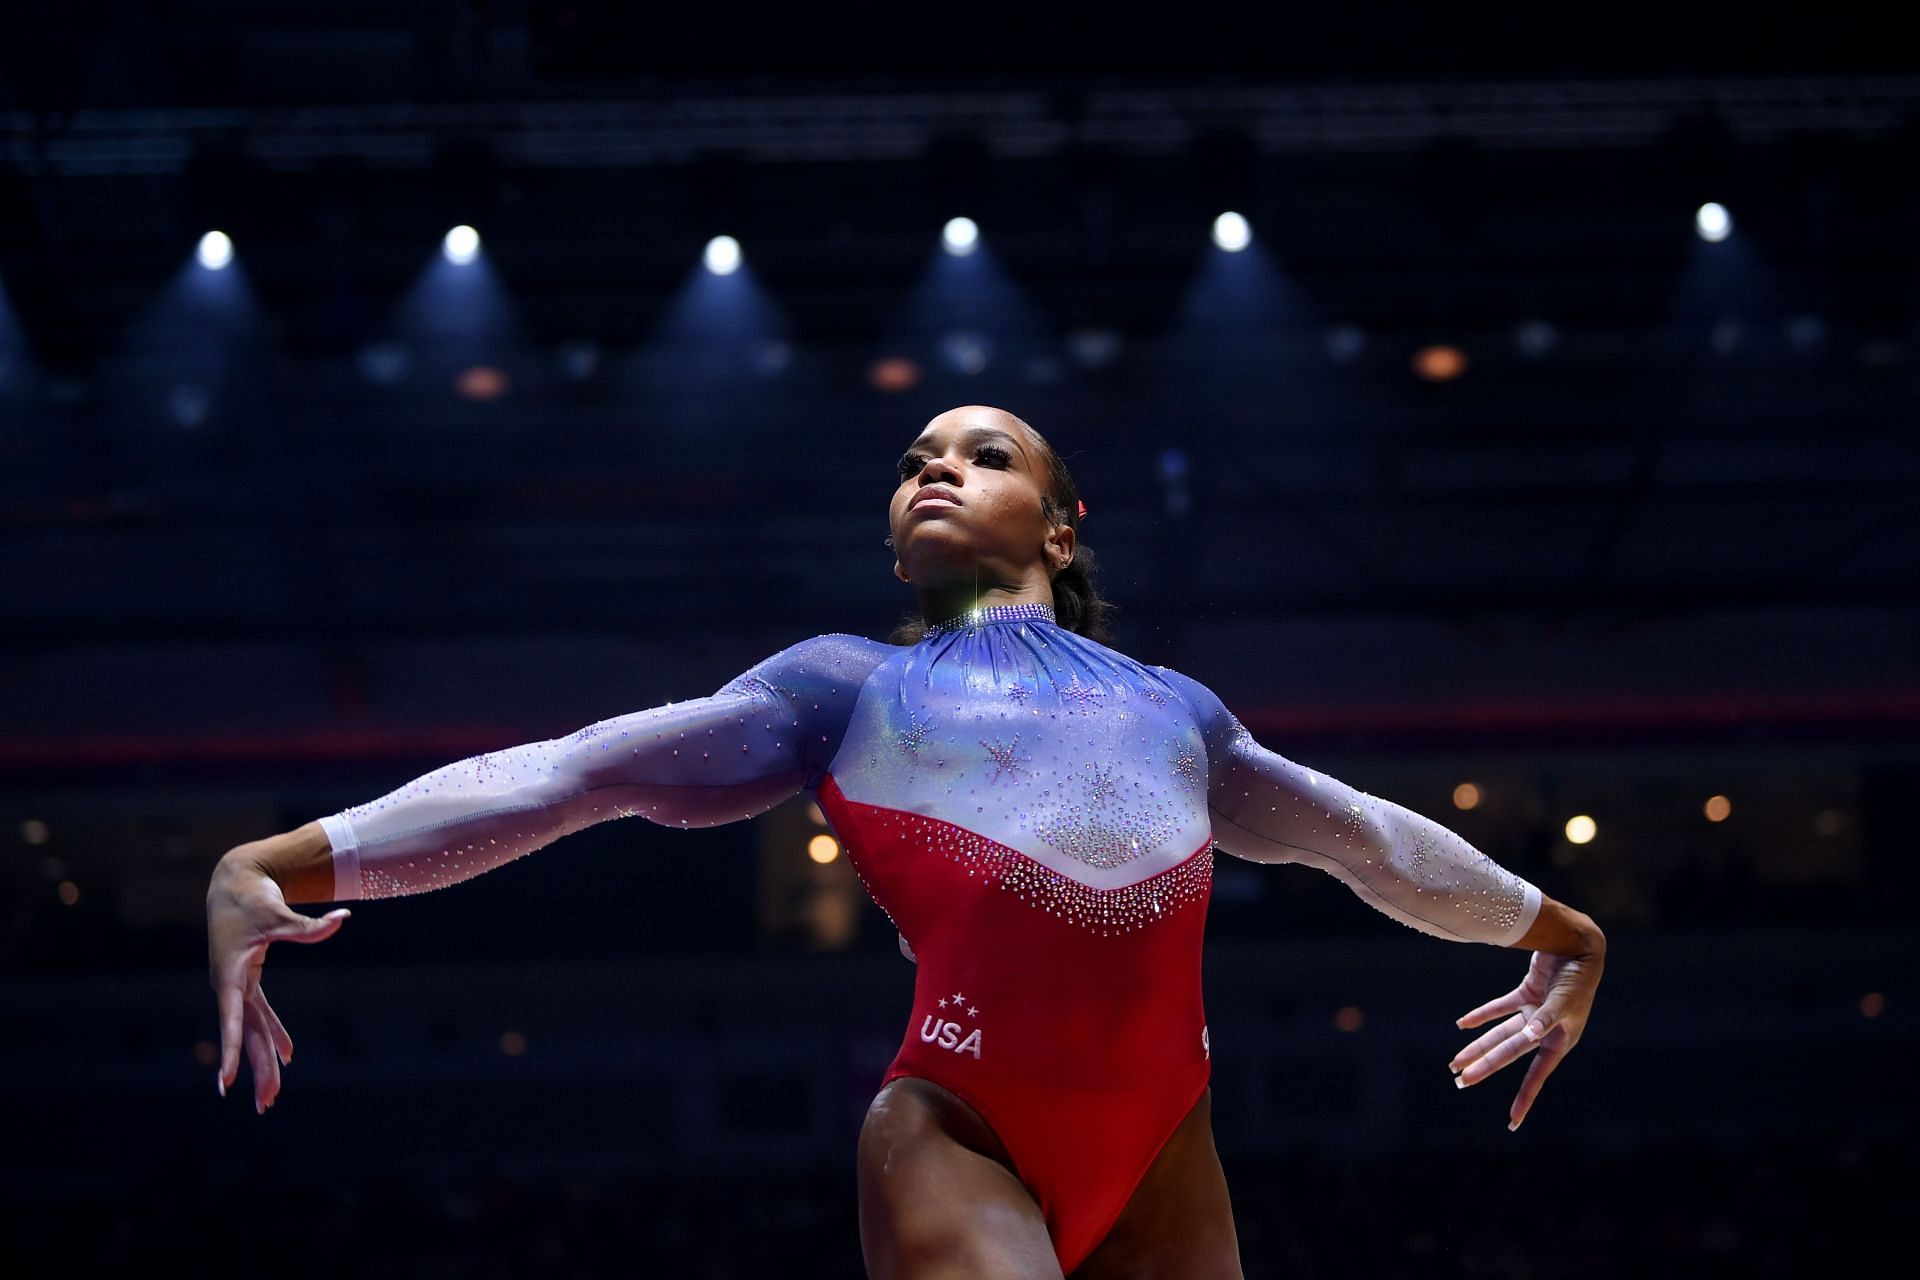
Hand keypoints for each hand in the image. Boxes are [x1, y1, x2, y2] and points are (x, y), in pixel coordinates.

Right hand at [206, 851, 350, 1113]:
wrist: (233, 881)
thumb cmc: (253, 897)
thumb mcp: (278, 913)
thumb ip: (309, 925)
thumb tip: (344, 917)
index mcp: (231, 974)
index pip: (233, 1019)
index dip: (231, 1050)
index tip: (225, 1082)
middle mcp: (229, 986)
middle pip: (246, 1035)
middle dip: (256, 1070)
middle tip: (266, 1105)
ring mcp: (236, 986)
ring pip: (251, 1030)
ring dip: (263, 1061)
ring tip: (271, 1098)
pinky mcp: (245, 981)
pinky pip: (259, 1015)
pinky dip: (272, 1034)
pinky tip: (287, 1056)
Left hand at [1448, 945, 1603, 1130]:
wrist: (1579, 944)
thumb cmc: (1578, 977)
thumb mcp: (1564, 1002)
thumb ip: (1546, 1019)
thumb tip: (1531, 1036)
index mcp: (1560, 1040)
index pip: (1537, 1075)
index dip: (1524, 1098)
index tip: (1512, 1122)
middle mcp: (1546, 1031)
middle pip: (1509, 1053)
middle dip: (1486, 1067)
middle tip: (1461, 1082)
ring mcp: (1536, 1013)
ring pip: (1501, 1034)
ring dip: (1478, 1045)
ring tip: (1455, 1062)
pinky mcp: (1528, 993)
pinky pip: (1501, 1008)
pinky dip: (1483, 1015)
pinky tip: (1462, 1024)